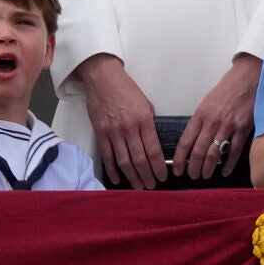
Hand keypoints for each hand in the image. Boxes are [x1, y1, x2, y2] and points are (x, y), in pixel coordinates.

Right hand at [74, 53, 164, 188]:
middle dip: (147, 176)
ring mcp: (113, 131)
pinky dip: (112, 169)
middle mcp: (129, 128)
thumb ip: (149, 125)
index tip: (162, 177)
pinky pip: (107, 155)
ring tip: (138, 186)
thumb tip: (153, 144)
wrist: (103, 78)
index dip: (159, 167)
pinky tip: (118, 178)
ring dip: (132, 177)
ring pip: (124, 161)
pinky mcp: (100, 132)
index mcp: (144, 120)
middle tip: (151, 186)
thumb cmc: (126, 89)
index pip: (154, 150)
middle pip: (139, 160)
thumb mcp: (146, 104)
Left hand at [172, 54, 258, 179]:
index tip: (177, 169)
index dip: (180, 158)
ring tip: (204, 176)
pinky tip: (224, 171)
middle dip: (193, 167)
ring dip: (208, 168)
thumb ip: (200, 122)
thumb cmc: (226, 90)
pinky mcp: (243, 128)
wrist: (246, 78)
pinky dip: (228, 164)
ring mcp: (228, 126)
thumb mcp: (207, 103)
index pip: (185, 141)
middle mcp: (212, 122)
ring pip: (214, 153)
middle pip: (198, 151)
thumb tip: (193, 142)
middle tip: (192, 176)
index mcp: (200, 115)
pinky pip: (234, 151)